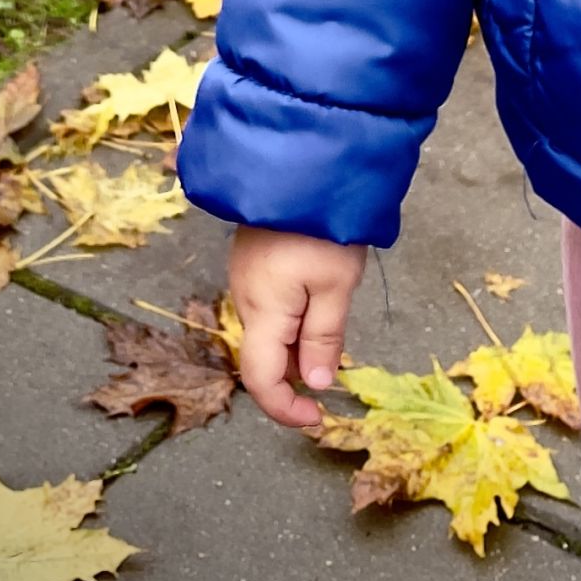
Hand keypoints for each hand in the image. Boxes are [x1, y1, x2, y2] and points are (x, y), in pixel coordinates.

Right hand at [228, 225, 367, 428]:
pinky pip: (269, 307)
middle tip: (332, 380)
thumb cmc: (323, 225)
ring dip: (294, 348)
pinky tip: (318, 309)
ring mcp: (246, 276)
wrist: (304, 161)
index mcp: (261, 311)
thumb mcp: (336, 284)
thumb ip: (324, 338)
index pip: (260, 379)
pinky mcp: (254, 259)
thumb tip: (317, 385)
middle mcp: (245, 298)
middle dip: (293, 377)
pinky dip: (292, 322)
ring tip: (331, 342)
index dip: (285, 408)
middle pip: (262, 357)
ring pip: (267, 332)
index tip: (317, 418)